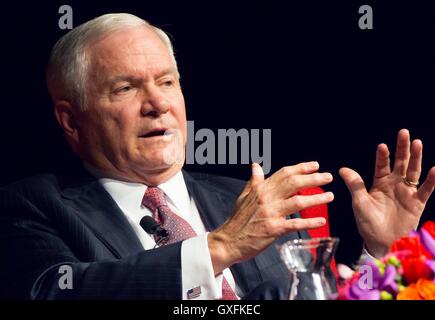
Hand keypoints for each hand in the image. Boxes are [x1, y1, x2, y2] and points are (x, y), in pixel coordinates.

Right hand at [208, 162, 333, 273]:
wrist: (228, 241)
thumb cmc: (237, 220)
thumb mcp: (244, 196)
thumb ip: (254, 181)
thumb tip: (255, 166)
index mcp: (261, 189)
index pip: (284, 173)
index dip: (301, 168)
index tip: (315, 165)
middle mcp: (266, 198)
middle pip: (294, 183)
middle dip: (313, 178)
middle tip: (328, 177)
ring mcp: (270, 213)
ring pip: (298, 202)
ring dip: (316, 198)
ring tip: (329, 196)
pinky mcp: (273, 229)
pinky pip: (295, 224)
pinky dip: (309, 223)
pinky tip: (321, 221)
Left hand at [339, 129, 434, 257]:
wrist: (379, 241)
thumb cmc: (367, 221)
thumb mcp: (359, 202)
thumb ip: (355, 185)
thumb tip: (342, 169)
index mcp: (379, 182)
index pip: (382, 165)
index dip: (383, 156)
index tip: (382, 146)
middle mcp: (394, 184)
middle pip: (400, 162)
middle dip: (402, 148)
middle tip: (404, 132)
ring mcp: (407, 192)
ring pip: (413, 171)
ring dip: (416, 157)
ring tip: (417, 143)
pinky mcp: (417, 202)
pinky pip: (426, 189)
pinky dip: (431, 180)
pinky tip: (434, 169)